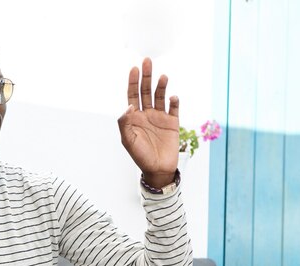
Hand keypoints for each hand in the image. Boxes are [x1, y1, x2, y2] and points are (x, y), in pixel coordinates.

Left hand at [117, 57, 179, 188]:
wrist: (158, 169)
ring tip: (163, 77)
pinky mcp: (173, 123)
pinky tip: (173, 97)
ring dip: (161, 86)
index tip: (134, 68)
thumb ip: (125, 123)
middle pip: (146, 91)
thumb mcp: (128, 141)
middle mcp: (147, 114)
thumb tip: (128, 106)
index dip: (133, 81)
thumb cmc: (140, 157)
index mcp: (134, 117)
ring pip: (160, 96)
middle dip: (146, 76)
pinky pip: (174, 109)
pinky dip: (174, 102)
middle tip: (148, 61)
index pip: (132, 95)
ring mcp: (160, 117)